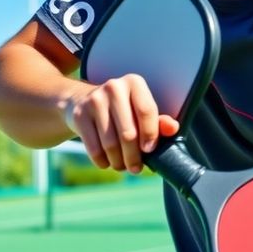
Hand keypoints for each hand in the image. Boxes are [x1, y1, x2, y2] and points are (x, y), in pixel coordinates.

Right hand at [64, 74, 178, 173]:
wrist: (84, 102)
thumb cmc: (123, 110)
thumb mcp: (141, 110)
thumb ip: (160, 121)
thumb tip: (173, 128)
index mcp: (134, 83)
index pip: (146, 111)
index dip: (150, 135)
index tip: (149, 150)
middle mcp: (114, 87)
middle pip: (128, 133)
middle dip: (133, 156)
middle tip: (136, 168)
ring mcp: (94, 100)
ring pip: (110, 144)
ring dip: (118, 162)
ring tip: (122, 166)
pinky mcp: (79, 115)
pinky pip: (93, 148)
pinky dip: (102, 161)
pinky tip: (107, 162)